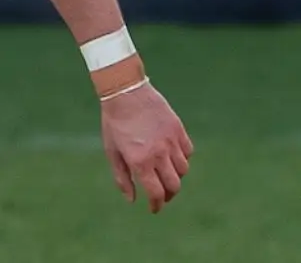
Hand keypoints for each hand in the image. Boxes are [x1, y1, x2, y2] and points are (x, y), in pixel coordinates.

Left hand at [100, 81, 192, 212]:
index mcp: (140, 161)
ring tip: (165, 174)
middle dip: (168, 194)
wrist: (125, 91)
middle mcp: (159, 154)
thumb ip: (122, 177)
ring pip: (183, 170)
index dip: (157, 204)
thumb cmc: (115, 122)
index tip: (154, 208)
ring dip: (175, 176)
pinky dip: (182, 158)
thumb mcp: (112, 150)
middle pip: (174, 185)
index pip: (156, 193)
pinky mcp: (179, 129)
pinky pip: (187, 152)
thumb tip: (132, 200)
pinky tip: (172, 156)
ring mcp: (171, 141)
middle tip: (162, 195)